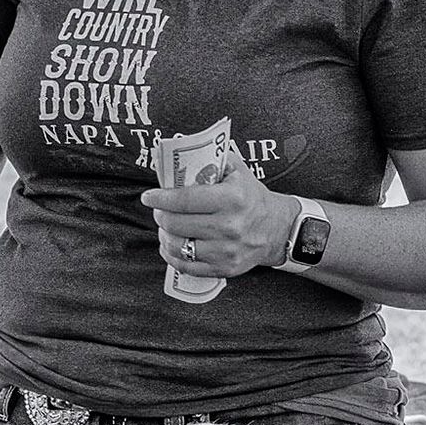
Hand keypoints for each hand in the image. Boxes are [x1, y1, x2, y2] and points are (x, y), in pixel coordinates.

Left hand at [140, 163, 295, 279]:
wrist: (277, 228)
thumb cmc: (252, 198)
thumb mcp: (237, 171)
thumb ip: (211, 160)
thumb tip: (180, 155)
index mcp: (231, 199)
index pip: (184, 200)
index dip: (161, 198)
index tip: (149, 197)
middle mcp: (229, 226)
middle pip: (176, 224)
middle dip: (161, 215)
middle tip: (159, 210)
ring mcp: (225, 251)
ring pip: (178, 246)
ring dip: (164, 235)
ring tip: (166, 226)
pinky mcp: (223, 269)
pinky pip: (186, 266)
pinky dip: (172, 255)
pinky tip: (171, 245)